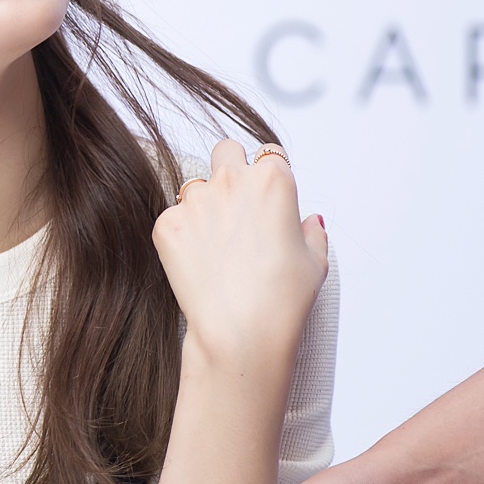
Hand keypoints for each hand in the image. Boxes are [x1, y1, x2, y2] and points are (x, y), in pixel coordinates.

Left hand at [152, 139, 327, 369]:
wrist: (240, 332)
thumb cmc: (282, 300)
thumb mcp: (316, 262)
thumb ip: (311, 232)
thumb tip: (308, 223)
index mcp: (272, 181)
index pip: (269, 154)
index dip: (268, 175)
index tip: (265, 196)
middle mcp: (232, 180)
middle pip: (226, 150)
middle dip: (230, 167)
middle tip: (234, 204)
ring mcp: (195, 200)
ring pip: (194, 186)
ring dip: (203, 206)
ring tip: (215, 247)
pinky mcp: (167, 224)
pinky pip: (173, 219)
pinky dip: (182, 236)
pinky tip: (197, 264)